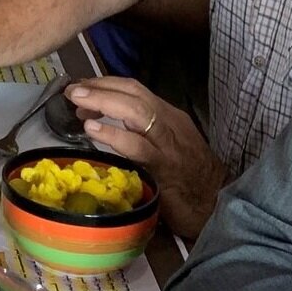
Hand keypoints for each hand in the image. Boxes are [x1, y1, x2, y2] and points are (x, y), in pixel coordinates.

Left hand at [66, 77, 225, 237]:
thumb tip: (103, 120)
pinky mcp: (166, 168)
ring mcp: (169, 145)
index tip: (82, 86)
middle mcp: (170, 125)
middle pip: (135, 95)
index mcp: (169, 118)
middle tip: (73, 90)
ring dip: (104, 103)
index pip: (136, 90)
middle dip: (102, 87)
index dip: (107, 84)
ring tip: (78, 103)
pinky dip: (114, 135)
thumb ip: (143, 133)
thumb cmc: (190, 180)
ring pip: (138, 112)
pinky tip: (93, 131)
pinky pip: (139, 147)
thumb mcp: (168, 147)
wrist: (218, 206)